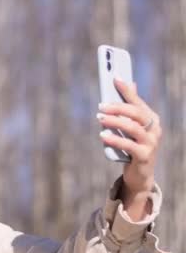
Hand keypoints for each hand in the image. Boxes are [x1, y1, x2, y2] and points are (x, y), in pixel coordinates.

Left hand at [97, 78, 161, 194]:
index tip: (115, 78)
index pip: (138, 101)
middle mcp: (154, 129)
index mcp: (151, 119)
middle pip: (136, 113)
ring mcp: (151, 143)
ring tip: (100, 119)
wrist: (140, 174)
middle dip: (118, 107)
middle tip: (101, 106)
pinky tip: (103, 136)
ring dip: (115, 121)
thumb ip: (129, 109)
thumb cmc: (133, 147)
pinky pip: (129, 146)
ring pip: (133, 128)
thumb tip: (128, 84)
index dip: (127, 90)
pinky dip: (115, 139)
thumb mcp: (131, 128)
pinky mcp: (144, 156)